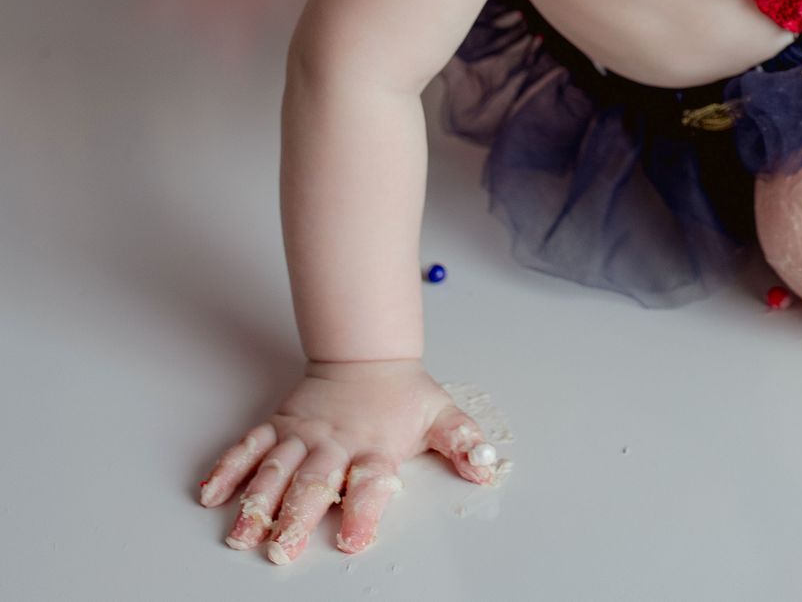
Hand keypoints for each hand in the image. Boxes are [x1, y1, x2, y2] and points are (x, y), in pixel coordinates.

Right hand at [196, 358, 498, 563]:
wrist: (367, 355)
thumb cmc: (402, 396)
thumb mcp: (441, 415)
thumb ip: (464, 443)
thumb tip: (488, 466)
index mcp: (376, 446)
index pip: (371, 482)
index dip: (364, 511)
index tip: (354, 539)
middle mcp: (336, 443)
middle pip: (315, 482)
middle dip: (297, 516)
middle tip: (281, 548)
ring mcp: (303, 435)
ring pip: (276, 469)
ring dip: (257, 502)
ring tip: (242, 534)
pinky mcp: (277, 427)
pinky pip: (248, 447)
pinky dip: (228, 469)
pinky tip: (211, 494)